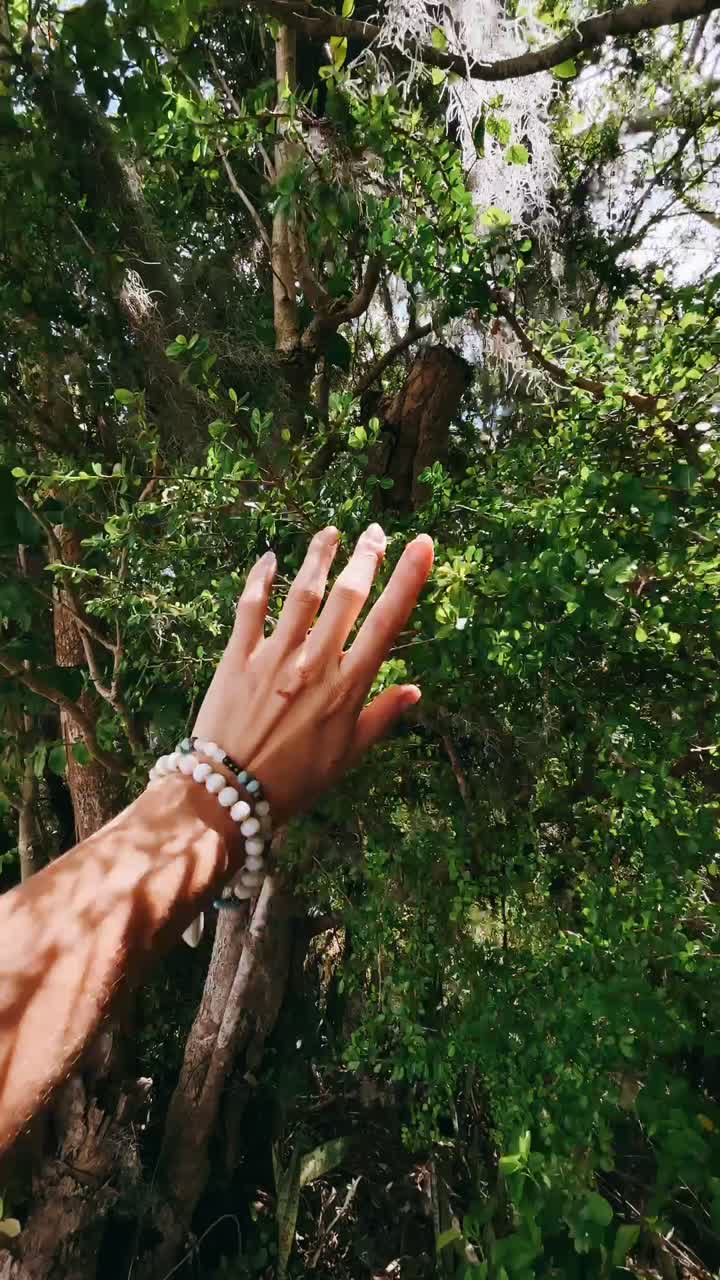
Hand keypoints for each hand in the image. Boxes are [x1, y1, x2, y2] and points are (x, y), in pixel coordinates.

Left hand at [193, 524, 432, 823]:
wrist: (229, 795)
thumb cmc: (294, 782)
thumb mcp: (347, 756)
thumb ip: (381, 717)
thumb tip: (414, 691)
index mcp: (347, 688)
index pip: (387, 623)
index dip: (407, 579)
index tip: (422, 545)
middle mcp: (314, 663)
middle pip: (347, 597)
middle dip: (365, 558)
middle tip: (376, 532)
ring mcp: (274, 657)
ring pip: (302, 593)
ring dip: (318, 557)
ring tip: (331, 531)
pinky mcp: (237, 658)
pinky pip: (250, 608)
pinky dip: (259, 579)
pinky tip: (269, 558)